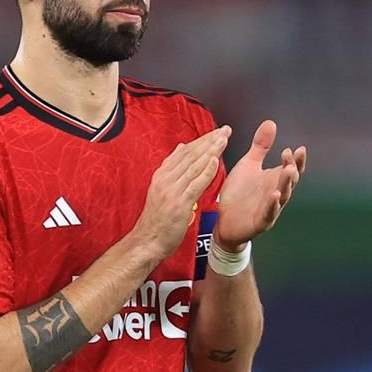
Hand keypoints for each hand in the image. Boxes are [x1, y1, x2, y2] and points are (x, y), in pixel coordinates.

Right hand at [128, 125, 229, 255]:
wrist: (146, 242)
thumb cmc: (156, 220)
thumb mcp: (160, 190)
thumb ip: (172, 169)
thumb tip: (181, 148)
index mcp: (162, 175)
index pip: (184, 152)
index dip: (201, 140)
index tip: (215, 132)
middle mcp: (165, 179)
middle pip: (190, 155)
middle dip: (209, 141)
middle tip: (225, 130)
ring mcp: (172, 191)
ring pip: (194, 166)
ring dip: (211, 151)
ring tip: (224, 139)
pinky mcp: (179, 203)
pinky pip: (195, 184)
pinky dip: (206, 171)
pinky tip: (215, 161)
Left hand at [212, 119, 308, 248]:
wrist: (224, 221)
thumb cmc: (239, 193)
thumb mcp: (249, 165)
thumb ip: (260, 146)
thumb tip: (270, 123)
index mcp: (274, 179)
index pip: (291, 168)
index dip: (296, 160)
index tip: (298, 148)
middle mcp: (276, 192)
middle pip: (289, 180)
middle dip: (292, 168)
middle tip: (291, 155)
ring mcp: (270, 208)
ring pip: (282, 196)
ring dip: (286, 183)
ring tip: (288, 171)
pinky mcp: (261, 221)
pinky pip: (269, 213)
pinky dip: (273, 204)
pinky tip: (275, 194)